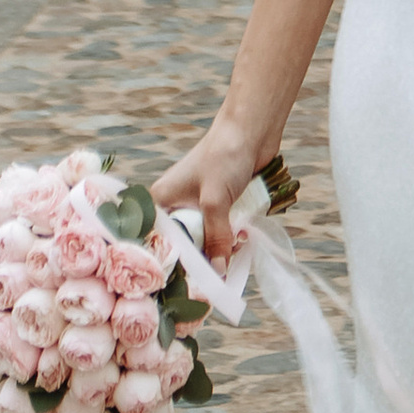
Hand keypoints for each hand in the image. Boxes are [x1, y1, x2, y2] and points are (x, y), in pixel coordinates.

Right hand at [151, 117, 265, 262]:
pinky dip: (232, 236)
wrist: (252, 129)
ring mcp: (200, 206)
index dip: (173, 263)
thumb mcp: (214, 201)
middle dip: (204, 257)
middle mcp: (177, 206)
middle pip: (185, 246)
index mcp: (161, 202)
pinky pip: (222, 232)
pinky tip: (244, 236)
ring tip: (238, 242)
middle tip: (219, 268)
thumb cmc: (224, 155)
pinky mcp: (220, 206)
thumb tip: (219, 272)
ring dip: (223, 247)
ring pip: (206, 241)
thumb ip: (215, 238)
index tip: (188, 283)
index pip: (160, 243)